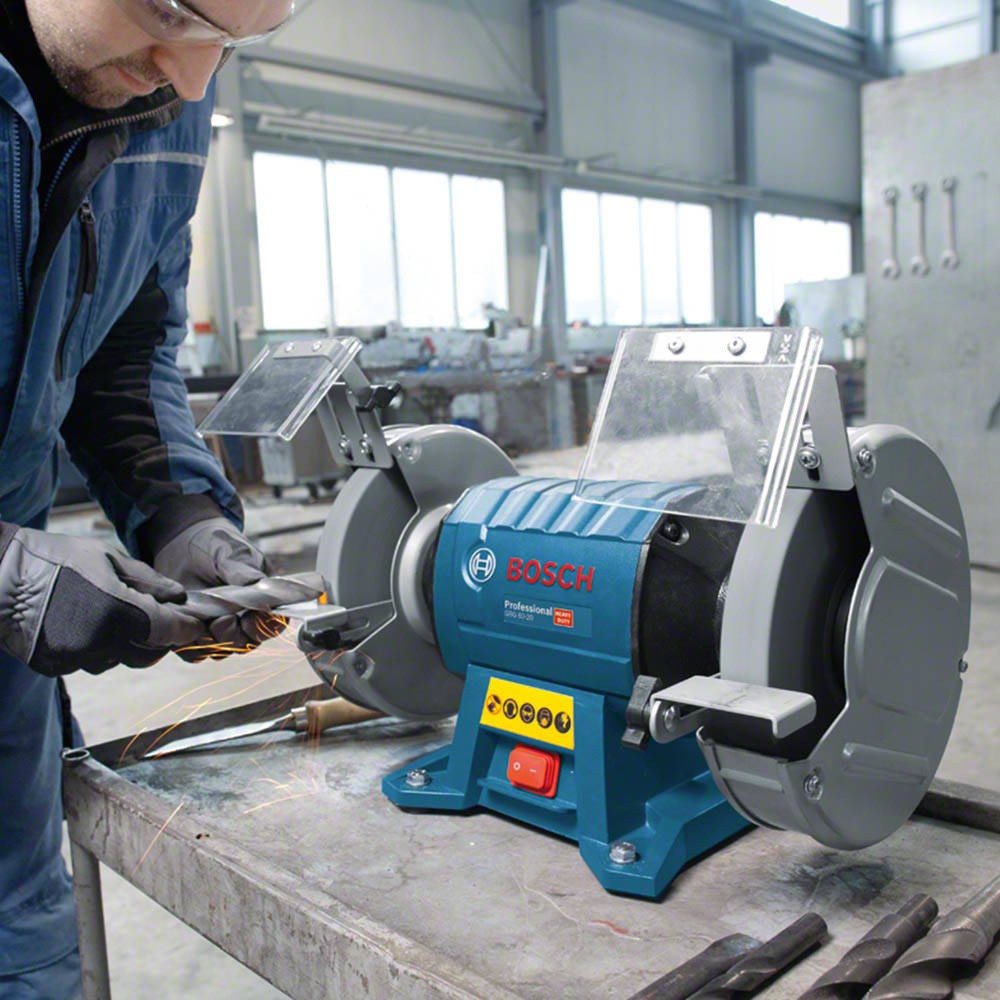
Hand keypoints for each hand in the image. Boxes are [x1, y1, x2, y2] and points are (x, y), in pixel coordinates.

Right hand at [0, 527, 203, 675]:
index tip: (194, 625)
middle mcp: (99, 642)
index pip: (169, 631)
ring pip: (116, 659)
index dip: (186, 628)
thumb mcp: (108, 558)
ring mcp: (74, 658)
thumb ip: (148, 581)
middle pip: (148, 654)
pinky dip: (94, 647)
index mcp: (118, 612)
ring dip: (124, 643)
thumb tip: (178, 597)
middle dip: (158, 638)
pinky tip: (81, 624)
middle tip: (159, 620)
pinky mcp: (54, 667)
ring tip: (108, 614)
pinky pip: (88, 662)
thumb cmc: (56, 559)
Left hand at [152, 516, 278, 656]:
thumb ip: (243, 571)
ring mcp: (218, 627)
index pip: (273, 624)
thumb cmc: (216, 543)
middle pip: (246, 643)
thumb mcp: (232, 552)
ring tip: (202, 621)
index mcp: (263, 600)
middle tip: (222, 620)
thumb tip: (257, 584)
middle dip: (234, 635)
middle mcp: (243, 619)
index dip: (265, 627)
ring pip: (220, 651)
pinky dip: (187, 643)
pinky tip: (183, 624)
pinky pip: (192, 651)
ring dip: (211, 641)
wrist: (182, 540)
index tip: (251, 618)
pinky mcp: (192, 631)